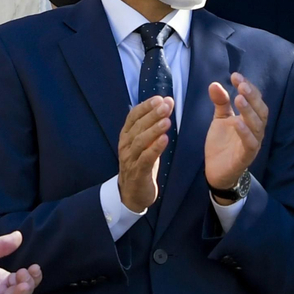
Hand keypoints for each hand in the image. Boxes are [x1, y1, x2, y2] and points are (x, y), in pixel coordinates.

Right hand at [118, 96, 172, 213]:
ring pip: (140, 141)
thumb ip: (153, 125)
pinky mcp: (137, 172)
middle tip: (166, 106)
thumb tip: (166, 103)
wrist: (133, 194)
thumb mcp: (145, 143)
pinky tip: (164, 140)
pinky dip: (155, 148)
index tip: (160, 98)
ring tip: (167, 121)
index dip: (146, 106)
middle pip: (138, 126)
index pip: (133, 116)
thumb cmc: (141, 164)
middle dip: (153, 115)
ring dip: (154, 130)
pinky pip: (145, 159)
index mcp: (126, 136)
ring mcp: (130, 159)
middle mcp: (125, 145)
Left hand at [206, 73, 267, 196]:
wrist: (216, 171)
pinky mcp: (246, 156)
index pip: (254, 99)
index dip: (248, 87)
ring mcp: (252, 143)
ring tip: (239, 98)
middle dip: (252, 96)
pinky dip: (245, 132)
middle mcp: (255, 129)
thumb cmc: (222, 144)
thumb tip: (214, 84)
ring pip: (257, 125)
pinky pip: (250, 143)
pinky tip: (236, 122)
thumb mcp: (220, 119)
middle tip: (241, 85)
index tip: (236, 76)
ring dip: (249, 111)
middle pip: (260, 110)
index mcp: (250, 119)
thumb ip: (220, 102)